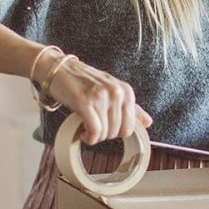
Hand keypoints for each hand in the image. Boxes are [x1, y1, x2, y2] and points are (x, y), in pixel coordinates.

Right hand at [35, 51, 152, 144]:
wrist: (59, 70)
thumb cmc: (84, 82)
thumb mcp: (112, 91)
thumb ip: (131, 107)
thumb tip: (148, 123)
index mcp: (126, 91)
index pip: (131, 126)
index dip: (116, 132)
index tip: (105, 127)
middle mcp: (117, 92)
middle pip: (118, 132)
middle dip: (105, 135)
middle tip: (93, 127)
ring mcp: (101, 96)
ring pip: (105, 133)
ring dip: (94, 137)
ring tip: (86, 127)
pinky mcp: (85, 102)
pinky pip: (94, 131)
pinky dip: (88, 138)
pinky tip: (82, 134)